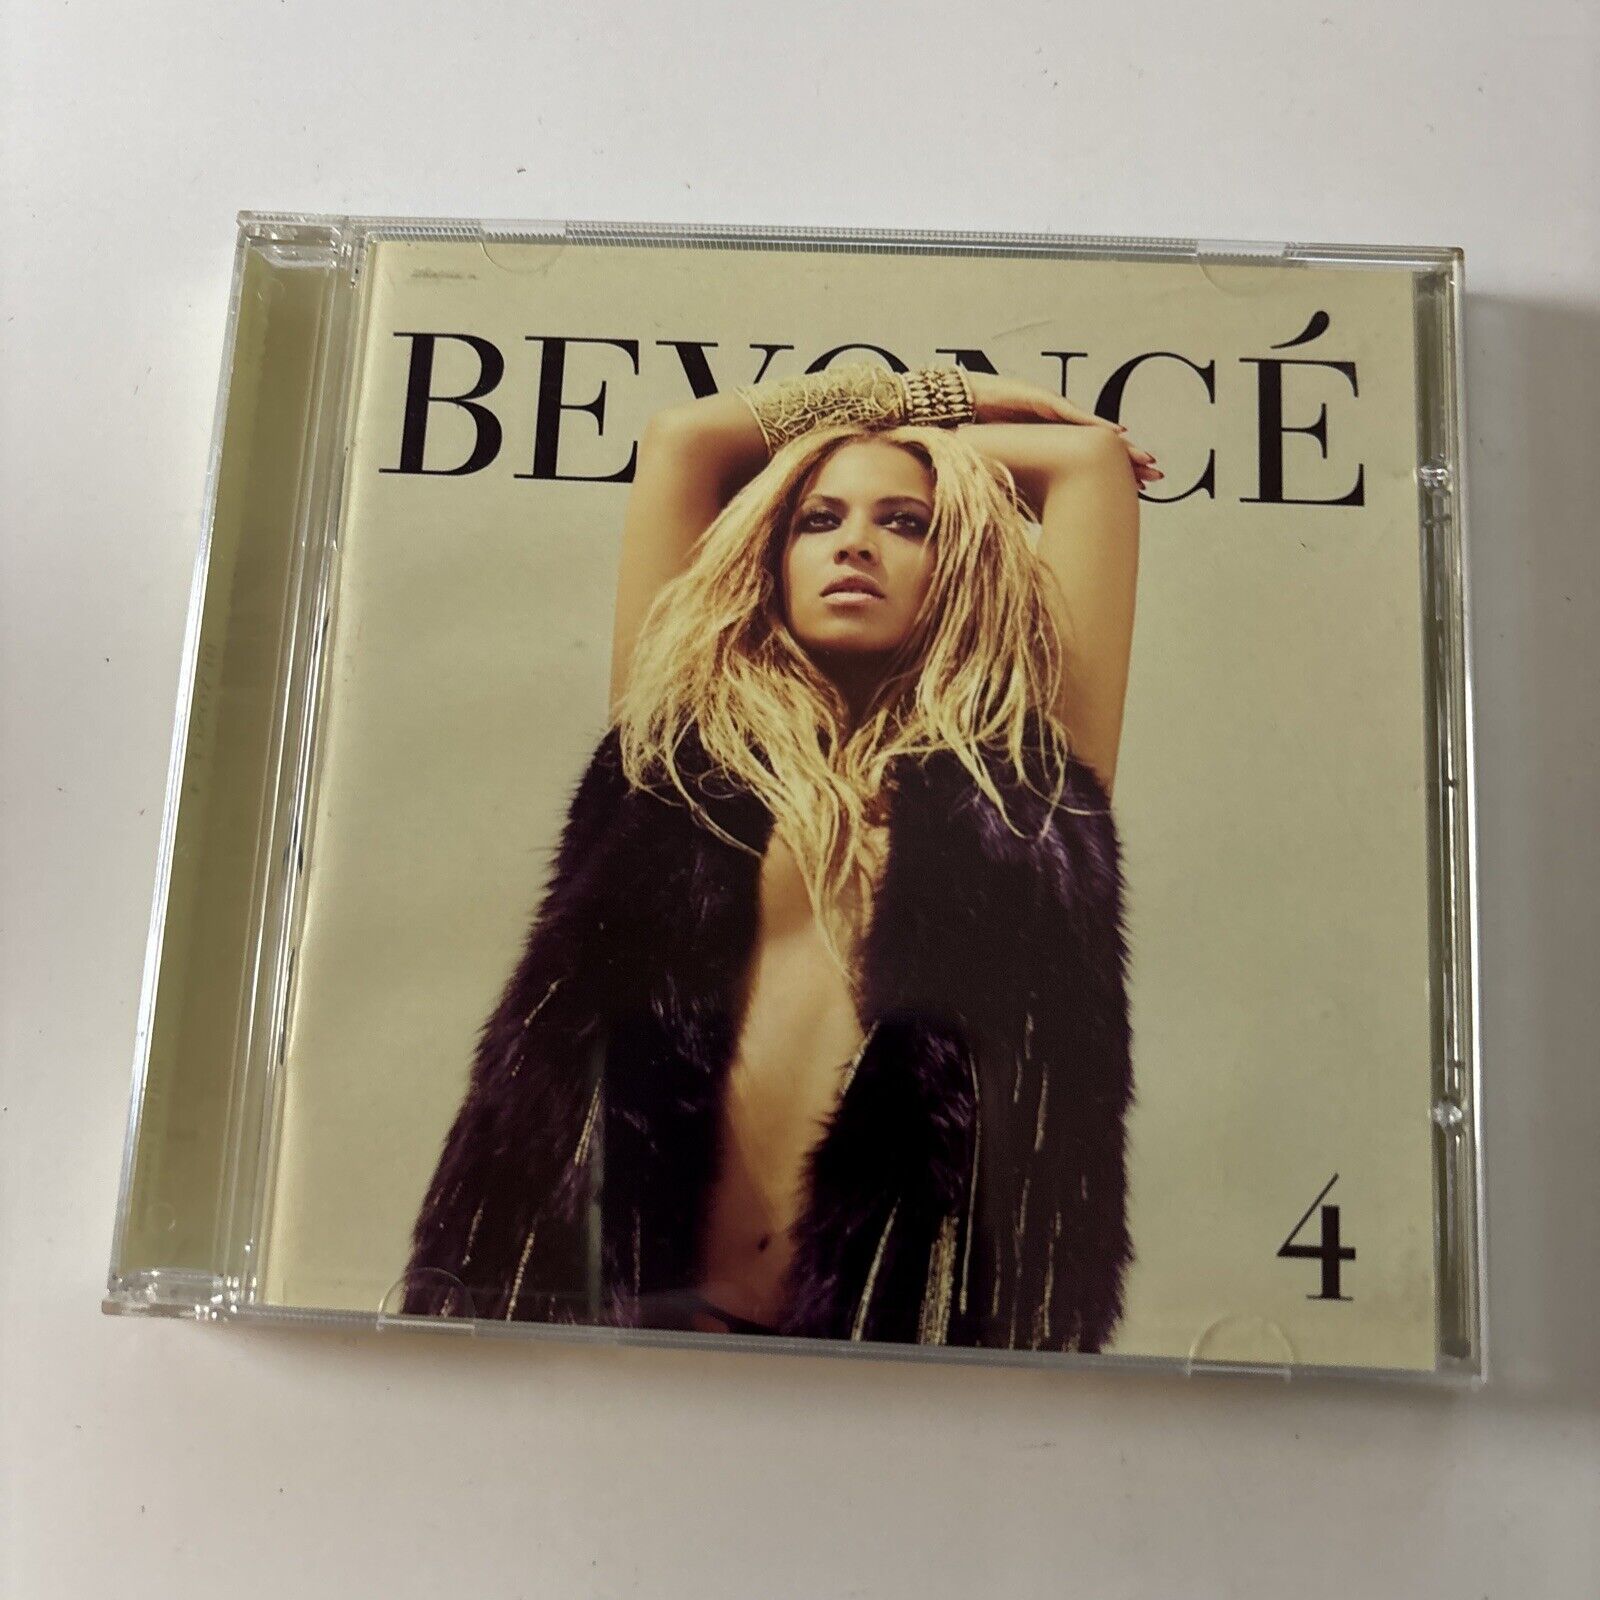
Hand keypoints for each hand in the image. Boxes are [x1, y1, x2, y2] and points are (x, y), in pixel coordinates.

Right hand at [964, 373, 1162, 486]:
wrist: (945, 408)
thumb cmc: (969, 443)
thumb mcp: (1000, 475)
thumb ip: (1018, 495)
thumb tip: (1029, 529)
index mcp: (1048, 447)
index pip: (1088, 461)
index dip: (1114, 474)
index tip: (1139, 490)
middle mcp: (1053, 427)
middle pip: (1098, 444)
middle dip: (1128, 459)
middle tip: (1155, 475)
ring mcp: (1047, 410)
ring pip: (1090, 429)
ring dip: (1120, 444)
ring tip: (1144, 457)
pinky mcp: (1035, 397)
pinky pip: (1069, 413)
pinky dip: (1092, 423)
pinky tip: (1115, 432)